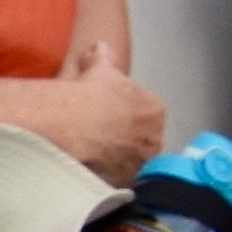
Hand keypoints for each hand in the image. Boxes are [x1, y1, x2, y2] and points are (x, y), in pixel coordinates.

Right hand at [35, 41, 167, 183]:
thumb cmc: (92, 94)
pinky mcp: (121, 185)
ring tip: (88, 157)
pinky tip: (84, 171)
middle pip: (140, 142)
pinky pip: (112, 182)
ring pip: (127, 163)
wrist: (76, 125)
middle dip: (123, 141)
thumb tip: (101, 46)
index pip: (145, 115)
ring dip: (113, 162)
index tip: (107, 116)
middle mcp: (154, 140)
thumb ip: (103, 57)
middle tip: (97, 137)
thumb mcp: (98, 68)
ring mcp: (138, 165)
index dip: (125, 115)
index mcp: (154, 111)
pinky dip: (101, 178)